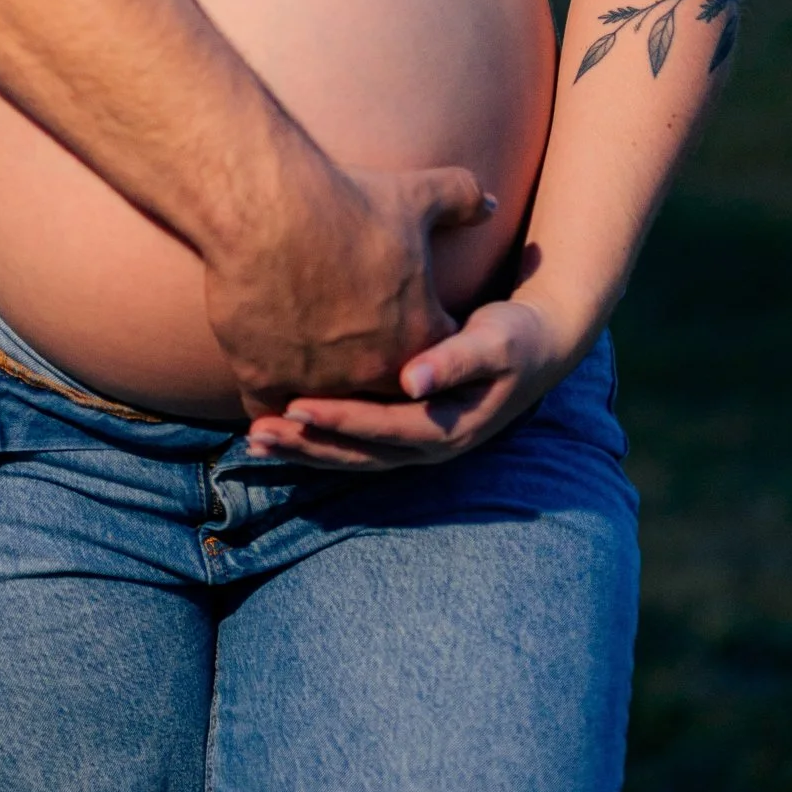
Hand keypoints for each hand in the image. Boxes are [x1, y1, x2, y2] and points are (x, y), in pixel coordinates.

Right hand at [203, 161, 492, 410]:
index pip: (431, 350)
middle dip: (367, 361)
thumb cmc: (344, 201)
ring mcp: (320, 384)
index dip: (415, 326)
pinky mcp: (264, 381)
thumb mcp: (416, 193)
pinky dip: (269, 392)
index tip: (393, 303)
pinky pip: (271, 404)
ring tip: (302, 351)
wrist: (264, 210)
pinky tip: (264, 365)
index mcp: (418, 336)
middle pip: (377, 382)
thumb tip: (488, 206)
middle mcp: (374, 371)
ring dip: (317, 382)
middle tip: (346, 327)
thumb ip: (461, 200)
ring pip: (323, 399)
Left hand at [241, 291, 575, 473]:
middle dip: (307, 445)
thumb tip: (414, 381)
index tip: (295, 406)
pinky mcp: (404, 430)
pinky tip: (281, 428)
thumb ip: (456, 359)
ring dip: (304, 449)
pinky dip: (318, 439)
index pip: (385, 429)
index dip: (340, 419)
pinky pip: (355, 442)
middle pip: (359, 453)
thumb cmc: (514, 337)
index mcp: (451, 426)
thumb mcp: (496, 342)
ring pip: (352, 454)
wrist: (538, 348)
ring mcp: (416, 443)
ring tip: (254, 439)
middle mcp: (430, 446)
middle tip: (254, 434)